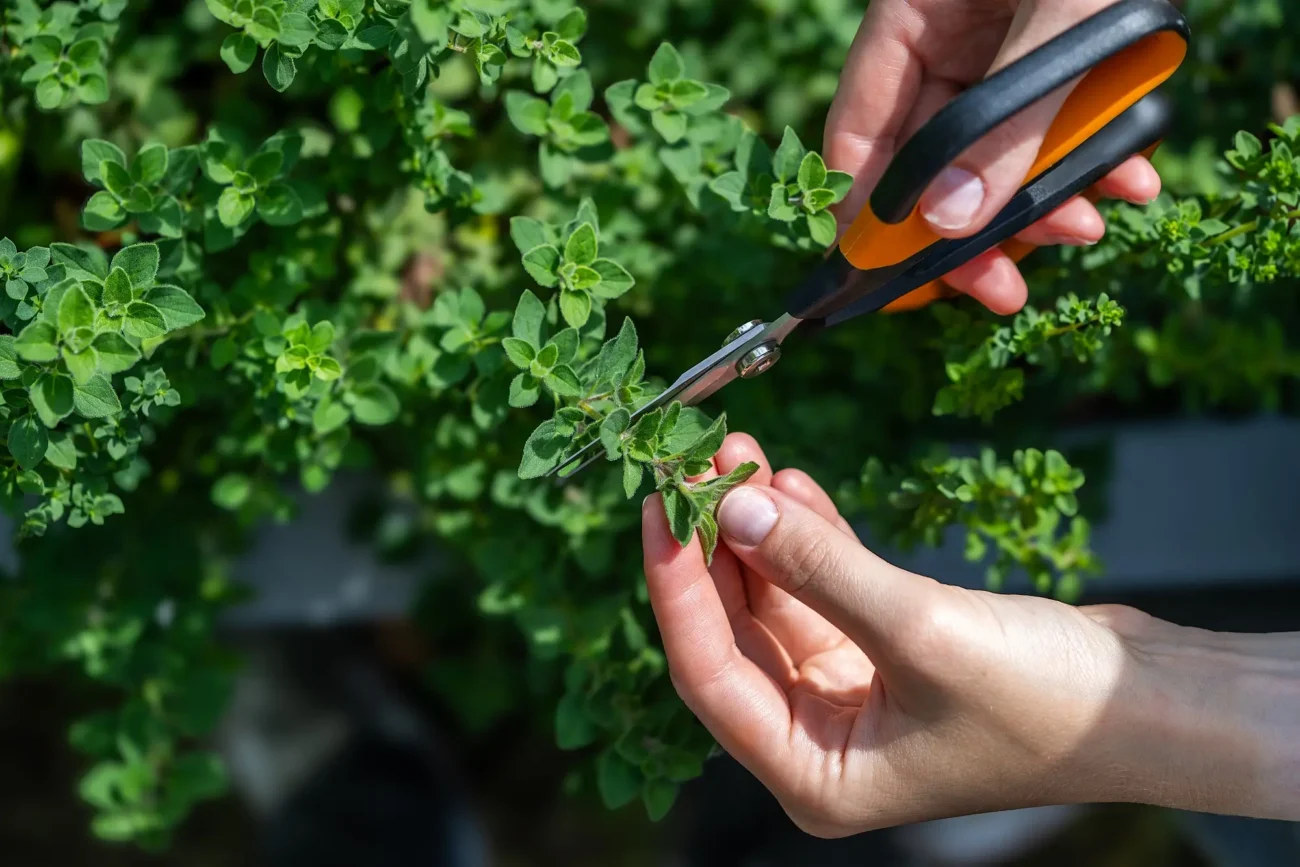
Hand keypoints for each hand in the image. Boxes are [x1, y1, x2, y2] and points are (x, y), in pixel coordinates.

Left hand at [642, 433, 1299, 835]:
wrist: (1156, 705)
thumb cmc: (1051, 706)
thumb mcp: (922, 632)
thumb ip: (821, 569)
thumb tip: (735, 507)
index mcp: (814, 774)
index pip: (708, 672)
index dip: (676, 587)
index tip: (658, 508)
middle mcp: (820, 741)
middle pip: (735, 630)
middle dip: (715, 543)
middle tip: (698, 461)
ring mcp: (850, 695)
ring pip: (774, 600)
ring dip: (759, 528)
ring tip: (739, 453)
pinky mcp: (883, 650)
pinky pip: (822, 587)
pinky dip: (806, 537)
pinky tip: (789, 485)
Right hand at [824, 0, 1162, 314]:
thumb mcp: (1063, 25)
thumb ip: (1007, 125)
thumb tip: (951, 224)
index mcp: (912, 19)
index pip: (861, 133)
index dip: (865, 215)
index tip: (883, 281)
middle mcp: (948, 44)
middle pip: (931, 162)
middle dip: (971, 232)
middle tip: (999, 291)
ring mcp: (1001, 57)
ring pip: (997, 159)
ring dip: (1041, 206)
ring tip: (1088, 225)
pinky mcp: (1058, 65)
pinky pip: (1055, 133)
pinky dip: (1090, 164)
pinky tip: (1127, 184)